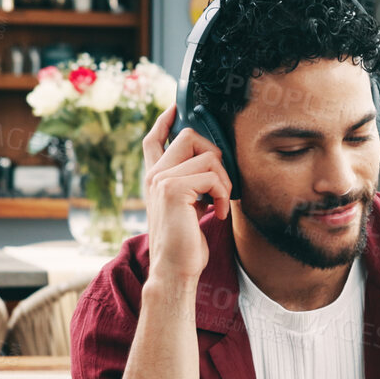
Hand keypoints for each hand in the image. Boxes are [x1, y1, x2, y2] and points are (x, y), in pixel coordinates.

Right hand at [141, 104, 232, 282]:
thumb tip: (216, 165)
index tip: (174, 108)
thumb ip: (194, 185)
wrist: (175, 270)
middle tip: (221, 185)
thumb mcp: (189, 208)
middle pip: (189, 136)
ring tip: (220, 204)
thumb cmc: (186, 245)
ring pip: (208, 156)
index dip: (164, 120)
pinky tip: (218, 213)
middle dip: (215, 155)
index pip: (154, 139)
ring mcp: (161, 179)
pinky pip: (213, 175)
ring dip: (225, 181)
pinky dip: (224, 194)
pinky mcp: (172, 188)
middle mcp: (155, 175)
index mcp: (156, 178)